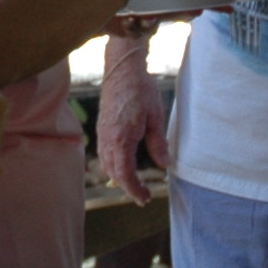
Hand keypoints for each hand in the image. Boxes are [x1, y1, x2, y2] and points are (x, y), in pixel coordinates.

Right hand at [98, 47, 169, 203]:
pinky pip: (104, 153)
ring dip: (119, 177)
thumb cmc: (141, 90)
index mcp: (121, 139)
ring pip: (106, 164)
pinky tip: (123, 163)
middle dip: (127, 187)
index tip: (145, 198)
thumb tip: (165, 164)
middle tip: (143, 195)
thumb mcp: (156, 117)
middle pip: (113, 173)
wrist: (122, 69)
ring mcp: (102, 133)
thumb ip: (158, 143)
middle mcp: (108, 139)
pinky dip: (112, 164)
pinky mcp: (102, 127)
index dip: (134, 190)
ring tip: (134, 183)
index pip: (124, 174)